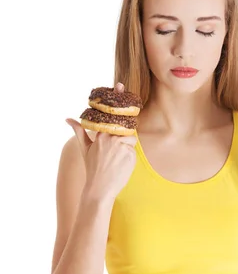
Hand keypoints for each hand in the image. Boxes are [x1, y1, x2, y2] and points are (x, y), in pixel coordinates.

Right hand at [65, 82, 137, 201]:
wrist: (99, 188)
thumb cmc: (92, 168)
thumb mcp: (84, 148)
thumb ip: (79, 131)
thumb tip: (68, 119)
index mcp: (99, 133)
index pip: (111, 114)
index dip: (117, 99)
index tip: (119, 85)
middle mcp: (110, 137)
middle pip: (123, 126)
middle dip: (123, 131)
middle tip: (117, 140)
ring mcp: (120, 145)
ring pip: (130, 137)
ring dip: (126, 145)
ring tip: (115, 159)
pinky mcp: (129, 154)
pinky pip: (132, 148)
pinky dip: (128, 154)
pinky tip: (120, 165)